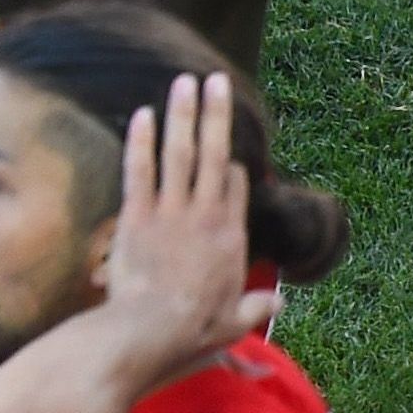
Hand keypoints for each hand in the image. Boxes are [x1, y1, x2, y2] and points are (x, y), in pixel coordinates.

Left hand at [97, 72, 282, 362]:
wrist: (151, 331)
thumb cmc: (193, 332)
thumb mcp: (236, 324)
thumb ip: (256, 308)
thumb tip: (276, 304)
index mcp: (232, 238)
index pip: (236, 188)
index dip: (235, 168)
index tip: (234, 154)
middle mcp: (205, 217)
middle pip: (215, 155)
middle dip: (216, 115)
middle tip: (215, 80)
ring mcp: (171, 212)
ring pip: (180, 153)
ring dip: (182, 114)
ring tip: (185, 81)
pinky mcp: (137, 215)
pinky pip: (140, 169)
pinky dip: (141, 140)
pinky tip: (142, 113)